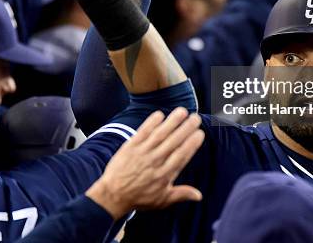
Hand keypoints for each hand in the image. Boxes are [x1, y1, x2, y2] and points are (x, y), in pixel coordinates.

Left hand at [86, 108, 204, 219]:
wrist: (113, 195)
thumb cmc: (138, 198)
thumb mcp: (161, 200)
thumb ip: (181, 194)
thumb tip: (199, 195)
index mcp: (164, 175)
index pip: (181, 156)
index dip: (191, 144)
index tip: (200, 133)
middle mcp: (155, 161)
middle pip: (173, 142)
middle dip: (185, 129)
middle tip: (195, 118)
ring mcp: (142, 152)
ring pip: (160, 134)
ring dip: (171, 122)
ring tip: (182, 111)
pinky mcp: (131, 146)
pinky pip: (142, 132)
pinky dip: (151, 123)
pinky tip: (160, 114)